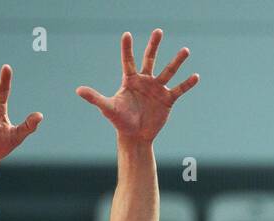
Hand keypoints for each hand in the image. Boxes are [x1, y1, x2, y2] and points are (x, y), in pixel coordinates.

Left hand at [77, 29, 198, 141]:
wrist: (135, 136)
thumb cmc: (120, 121)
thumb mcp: (108, 108)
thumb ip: (95, 98)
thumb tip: (77, 90)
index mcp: (130, 80)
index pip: (128, 60)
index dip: (127, 48)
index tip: (126, 35)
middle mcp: (144, 81)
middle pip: (150, 59)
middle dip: (154, 45)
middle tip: (158, 31)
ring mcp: (157, 89)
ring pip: (168, 71)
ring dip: (177, 61)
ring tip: (186, 50)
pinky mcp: (167, 100)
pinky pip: (179, 90)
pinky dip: (187, 84)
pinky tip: (196, 76)